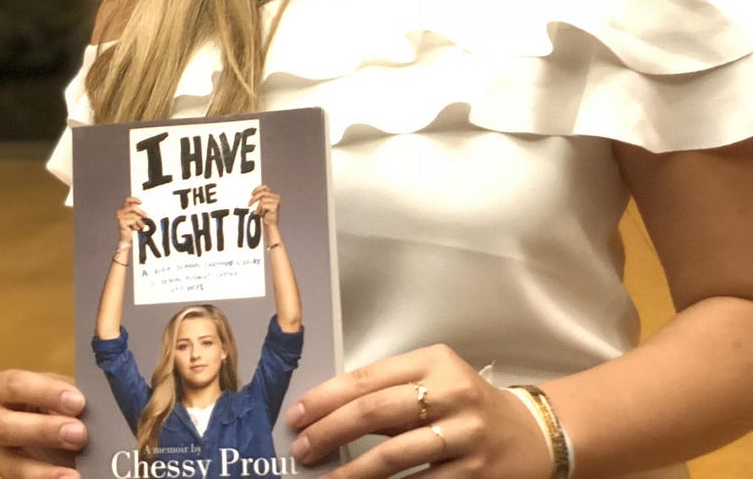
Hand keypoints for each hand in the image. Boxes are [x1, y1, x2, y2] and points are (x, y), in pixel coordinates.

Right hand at [0, 369, 86, 478]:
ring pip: (11, 464)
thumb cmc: (61, 406)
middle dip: (43, 431)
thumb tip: (95, 402)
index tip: (78, 402)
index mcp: (4, 388)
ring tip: (72, 475)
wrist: (64, 434)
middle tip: (79, 434)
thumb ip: (73, 397)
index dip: (45, 393)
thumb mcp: (65, 395)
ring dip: (42, 471)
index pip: (15, 385)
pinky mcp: (10, 477)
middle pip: (4, 425)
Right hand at [114, 196, 148, 246]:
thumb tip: (144, 212)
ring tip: (140, 226)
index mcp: (124, 209)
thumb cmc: (132, 228)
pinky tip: (135, 229)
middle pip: (132, 208)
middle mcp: (120, 212)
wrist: (127, 239)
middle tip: (146, 216)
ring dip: (139, 222)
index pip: (128, 200)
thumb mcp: (136, 219)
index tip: (141, 203)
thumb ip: (138, 213)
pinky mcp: (121, 222)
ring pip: (134, 216)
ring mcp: (120, 217)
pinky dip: (136, 225)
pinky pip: (132, 221)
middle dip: (141, 212)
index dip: (134, 199)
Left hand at [250, 183, 280, 233]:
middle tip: (249, 204)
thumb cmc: (266, 215)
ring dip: (257, 206)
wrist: (270, 224)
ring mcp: (276, 201)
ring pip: (262, 199)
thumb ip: (260, 198)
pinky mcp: (275, 206)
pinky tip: (261, 214)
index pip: (265, 187)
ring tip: (257, 211)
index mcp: (273, 195)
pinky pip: (263, 205)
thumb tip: (253, 194)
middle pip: (262, 193)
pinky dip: (260, 209)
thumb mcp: (262, 204)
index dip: (257, 189)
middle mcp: (276, 197)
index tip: (251, 193)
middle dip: (254, 198)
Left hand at [284, 344, 551, 477]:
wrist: (533, 436)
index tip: (297, 416)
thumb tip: (326, 414)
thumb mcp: (434, 381)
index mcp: (433, 361)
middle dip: (330, 431)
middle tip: (302, 449)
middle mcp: (451, 393)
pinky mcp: (475, 472)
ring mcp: (465, 434)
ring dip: (353, 471)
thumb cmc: (467, 405)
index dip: (326, 398)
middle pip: (375, 411)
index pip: (366, 378)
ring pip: (395, 454)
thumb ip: (389, 392)